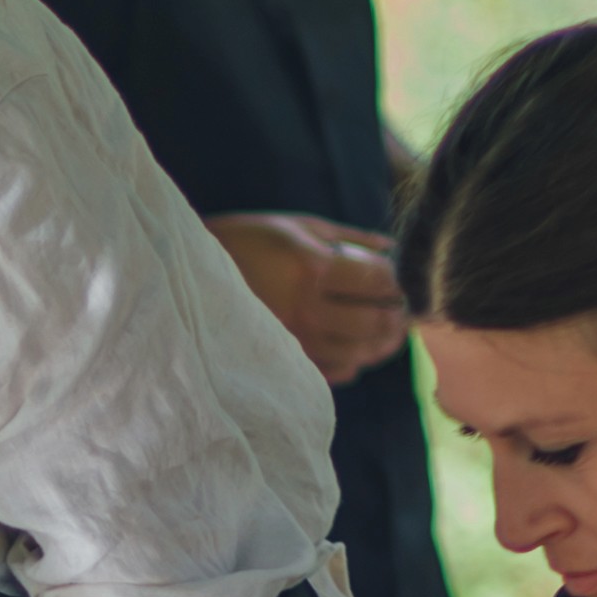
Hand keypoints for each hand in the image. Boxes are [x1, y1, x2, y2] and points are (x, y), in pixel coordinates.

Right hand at [207, 212, 409, 386]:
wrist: (194, 274)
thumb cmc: (249, 240)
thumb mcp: (299, 225)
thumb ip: (351, 237)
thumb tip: (392, 248)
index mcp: (311, 269)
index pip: (378, 282)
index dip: (398, 281)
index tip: (401, 279)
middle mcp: (306, 309)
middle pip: (375, 323)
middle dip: (397, 317)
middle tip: (402, 309)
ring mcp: (295, 340)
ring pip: (360, 353)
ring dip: (381, 343)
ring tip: (386, 330)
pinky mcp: (284, 360)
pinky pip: (335, 371)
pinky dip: (353, 361)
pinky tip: (355, 347)